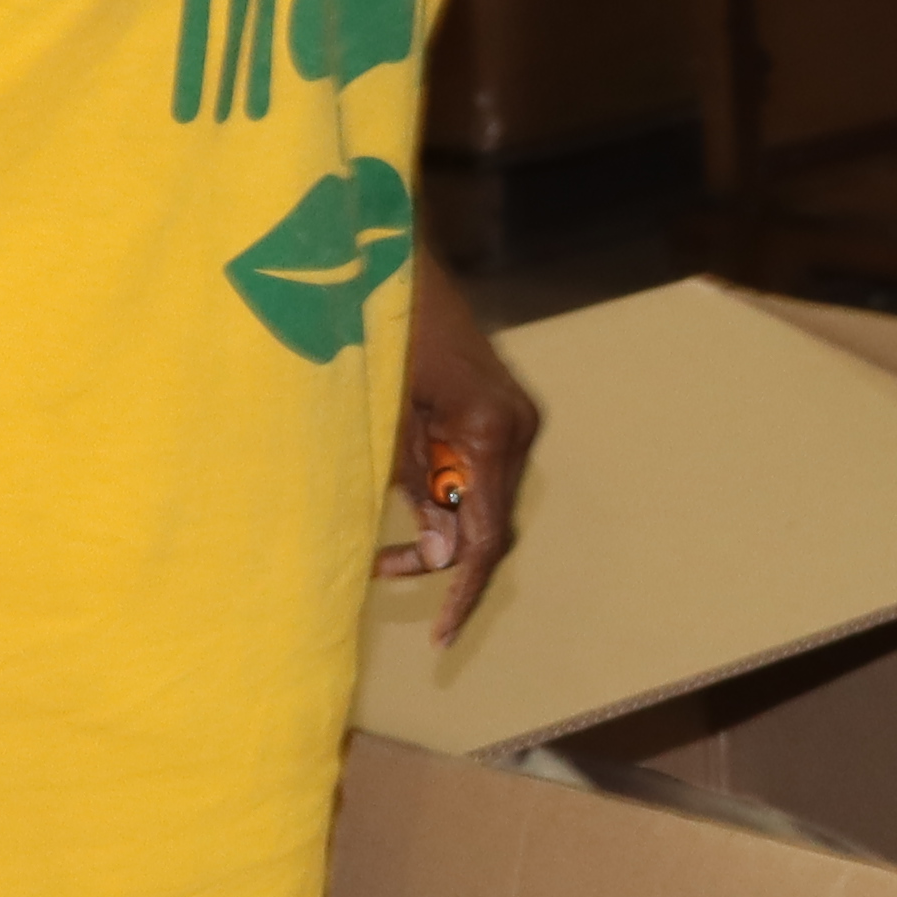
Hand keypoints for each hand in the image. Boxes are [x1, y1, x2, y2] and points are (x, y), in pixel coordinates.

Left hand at [378, 267, 543, 640]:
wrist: (391, 263)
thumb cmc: (383, 336)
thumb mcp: (390, 422)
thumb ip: (415, 486)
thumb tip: (438, 552)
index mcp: (491, 433)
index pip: (487, 536)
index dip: (464, 589)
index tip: (445, 633)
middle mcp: (516, 428)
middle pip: (489, 521)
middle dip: (439, 552)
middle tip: (381, 566)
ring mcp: (513, 418)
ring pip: (482, 497)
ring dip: (438, 519)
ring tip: (383, 526)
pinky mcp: (498, 410)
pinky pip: (477, 469)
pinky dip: (444, 489)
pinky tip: (410, 488)